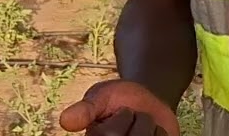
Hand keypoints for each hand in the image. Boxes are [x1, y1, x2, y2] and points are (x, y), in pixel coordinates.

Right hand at [59, 79, 180, 135]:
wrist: (146, 100)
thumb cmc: (117, 99)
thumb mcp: (99, 96)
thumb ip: (85, 109)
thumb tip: (65, 121)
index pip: (112, 134)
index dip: (122, 117)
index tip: (121, 111)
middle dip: (138, 120)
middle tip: (133, 116)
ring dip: (151, 127)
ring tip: (142, 125)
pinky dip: (162, 134)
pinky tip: (154, 135)